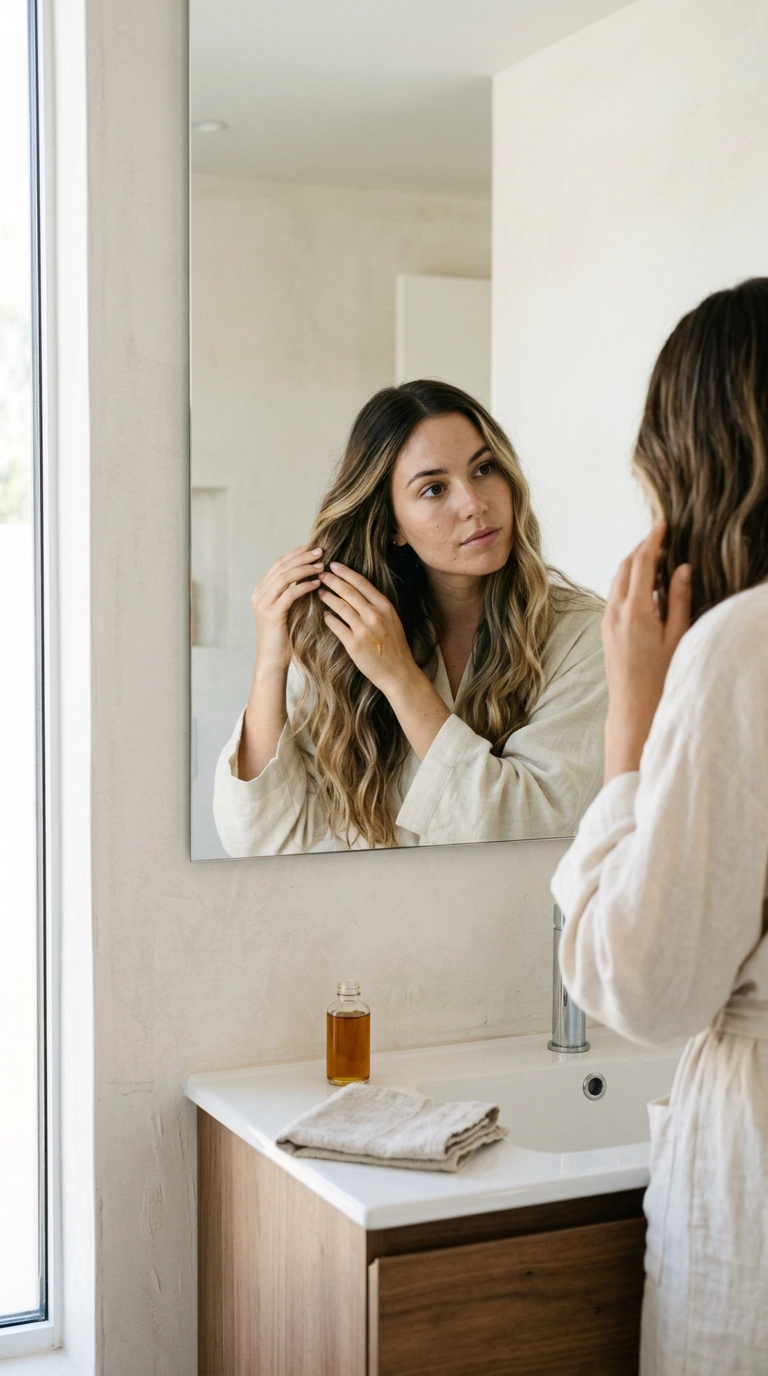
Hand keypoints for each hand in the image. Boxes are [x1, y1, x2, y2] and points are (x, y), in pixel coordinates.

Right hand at [251, 545, 323, 670]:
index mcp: (261, 591)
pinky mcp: (272, 614)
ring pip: (285, 577)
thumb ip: (290, 594)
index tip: (312, 548)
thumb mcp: (285, 611)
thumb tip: (308, 576)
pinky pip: (290, 594)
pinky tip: (318, 584)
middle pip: (282, 567)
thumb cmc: (282, 637)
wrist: (271, 660)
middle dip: (303, 557)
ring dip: (306, 569)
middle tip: (321, 551)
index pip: (279, 564)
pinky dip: (305, 586)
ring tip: (322, 566)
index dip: (295, 554)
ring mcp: (264, 603)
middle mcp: (259, 594)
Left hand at [318, 562, 417, 693]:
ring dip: (327, 596)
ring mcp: (364, 629)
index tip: (334, 565)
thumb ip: (377, 605)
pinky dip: (328, 618)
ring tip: (319, 591)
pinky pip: (336, 626)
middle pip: (348, 591)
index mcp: (385, 607)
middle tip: (320, 573)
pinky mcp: (354, 644)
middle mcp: (374, 615)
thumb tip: (358, 591)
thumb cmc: (394, 646)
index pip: (362, 583)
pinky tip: (325, 615)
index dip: (346, 572)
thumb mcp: (392, 620)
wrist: (398, 673)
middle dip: (332, 580)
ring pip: (340, 606)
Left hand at [602, 521, 690, 781]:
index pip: (642, 563)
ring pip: (618, 579)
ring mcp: (607, 620)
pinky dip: (628, 580)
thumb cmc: (660, 677)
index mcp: (635, 610)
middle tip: (661, 536)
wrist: (633, 708)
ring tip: (656, 556)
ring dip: (634, 563)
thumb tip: (681, 568)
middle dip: (642, 547)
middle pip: (625, 566)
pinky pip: (615, 594)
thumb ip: (678, 599)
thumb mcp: (677, 636)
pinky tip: (645, 583)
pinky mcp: (606, 630)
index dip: (652, 541)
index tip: (662, 524)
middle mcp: (615, 611)